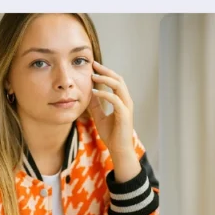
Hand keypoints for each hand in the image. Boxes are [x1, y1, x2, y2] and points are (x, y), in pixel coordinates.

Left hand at [88, 61, 140, 182]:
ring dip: (105, 79)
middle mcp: (126, 101)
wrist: (118, 149)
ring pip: (118, 86)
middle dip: (106, 71)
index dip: (105, 73)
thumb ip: (95, 105)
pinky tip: (94, 92)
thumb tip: (88, 93)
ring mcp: (127, 107)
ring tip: (93, 76)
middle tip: (94, 65)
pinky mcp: (124, 114)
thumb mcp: (99, 116)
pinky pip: (115, 99)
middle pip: (119, 79)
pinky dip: (104, 94)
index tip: (93, 67)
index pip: (115, 81)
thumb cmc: (111, 134)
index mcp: (122, 101)